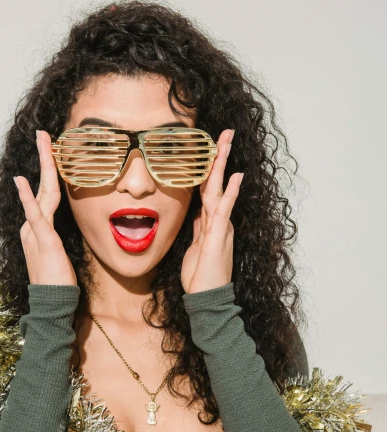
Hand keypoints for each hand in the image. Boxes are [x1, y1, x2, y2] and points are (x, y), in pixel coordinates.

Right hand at [13, 130, 77, 285]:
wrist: (51, 302)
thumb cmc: (58, 282)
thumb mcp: (60, 254)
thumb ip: (58, 239)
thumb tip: (62, 232)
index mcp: (39, 228)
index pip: (46, 192)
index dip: (50, 170)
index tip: (52, 149)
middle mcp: (33, 225)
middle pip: (42, 185)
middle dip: (45, 157)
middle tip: (43, 133)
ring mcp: (36, 231)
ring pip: (42, 192)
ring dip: (43, 165)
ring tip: (42, 142)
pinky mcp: (44, 240)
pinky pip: (35, 214)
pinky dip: (28, 197)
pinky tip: (22, 180)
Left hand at [181, 129, 242, 293]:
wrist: (206, 299)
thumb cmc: (200, 277)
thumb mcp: (195, 248)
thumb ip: (198, 229)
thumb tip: (197, 214)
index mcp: (211, 222)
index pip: (209, 188)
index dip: (209, 167)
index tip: (211, 146)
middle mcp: (218, 220)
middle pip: (217, 182)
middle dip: (220, 156)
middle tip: (225, 132)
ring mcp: (220, 226)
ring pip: (220, 189)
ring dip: (223, 165)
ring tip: (226, 142)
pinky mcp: (219, 235)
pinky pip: (224, 209)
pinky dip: (231, 192)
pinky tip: (236, 176)